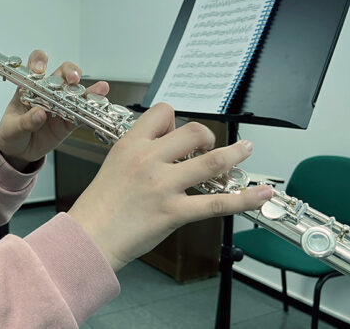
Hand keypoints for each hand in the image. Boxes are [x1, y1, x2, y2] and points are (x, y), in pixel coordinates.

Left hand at [0, 50, 108, 171]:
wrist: (19, 152)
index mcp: (30, 88)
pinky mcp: (69, 121)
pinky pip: (83, 114)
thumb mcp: (12, 128)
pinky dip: (92, 111)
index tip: (41, 69)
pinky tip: (101, 107)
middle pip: (62, 73)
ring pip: (77, 92)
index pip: (35, 67)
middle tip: (73, 79)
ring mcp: (61, 106)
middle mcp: (48, 92)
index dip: (39, 62)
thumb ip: (25, 121)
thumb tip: (39, 114)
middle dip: (70, 72)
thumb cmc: (11, 133)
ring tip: (100, 89)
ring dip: (89, 89)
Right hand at [68, 103, 272, 271]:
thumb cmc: (99, 205)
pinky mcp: (173, 212)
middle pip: (194, 131)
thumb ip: (140, 153)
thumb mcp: (114, 165)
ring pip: (211, 161)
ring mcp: (163, 185)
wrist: (89, 237)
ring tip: (245, 150)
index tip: (178, 133)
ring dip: (235, 153)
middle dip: (208, 137)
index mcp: (131, 145)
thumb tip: (167, 148)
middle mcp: (149, 160)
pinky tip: (260, 193)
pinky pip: (216, 203)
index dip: (176, 120)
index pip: (163, 113)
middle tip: (208, 147)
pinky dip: (244, 198)